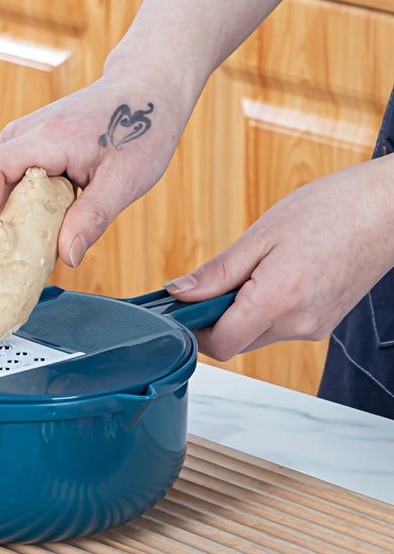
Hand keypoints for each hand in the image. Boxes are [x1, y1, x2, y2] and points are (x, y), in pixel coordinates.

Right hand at [0, 71, 190, 267]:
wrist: (148, 89)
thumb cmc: (140, 128)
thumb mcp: (124, 181)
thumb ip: (92, 219)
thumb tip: (68, 258)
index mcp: (47, 137)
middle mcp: (27, 134)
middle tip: (5, 266)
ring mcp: (27, 139)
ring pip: (0, 187)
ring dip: (9, 220)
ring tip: (27, 251)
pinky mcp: (33, 147)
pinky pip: (15, 183)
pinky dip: (23, 210)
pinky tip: (41, 231)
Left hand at [164, 154, 393, 359]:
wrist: (387, 209)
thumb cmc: (331, 210)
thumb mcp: (261, 235)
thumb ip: (217, 273)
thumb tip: (180, 294)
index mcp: (277, 301)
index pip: (219, 344)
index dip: (194, 328)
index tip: (183, 307)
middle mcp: (297, 324)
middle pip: (236, 341)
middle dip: (217, 317)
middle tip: (220, 280)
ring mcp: (313, 329)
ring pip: (256, 335)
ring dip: (242, 313)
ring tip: (257, 270)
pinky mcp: (322, 324)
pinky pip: (279, 327)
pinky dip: (266, 310)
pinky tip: (278, 277)